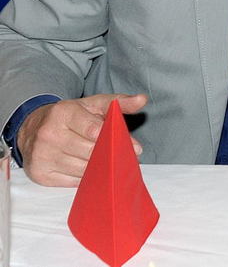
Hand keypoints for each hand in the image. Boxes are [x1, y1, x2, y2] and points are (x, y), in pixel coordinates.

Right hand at [18, 94, 146, 186]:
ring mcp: (42, 155)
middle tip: (125, 158)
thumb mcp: (93, 104)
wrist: (32, 128)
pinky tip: (92, 171)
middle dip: (111, 155)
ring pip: (82, 169)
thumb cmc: (70, 116)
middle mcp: (49, 134)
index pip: (94, 130)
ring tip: (110, 164)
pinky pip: (72, 182)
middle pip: (89, 152)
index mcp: (63, 113)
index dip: (115, 139)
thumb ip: (118, 102)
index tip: (135, 147)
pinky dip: (86, 178)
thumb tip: (142, 99)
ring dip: (100, 168)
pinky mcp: (39, 173)